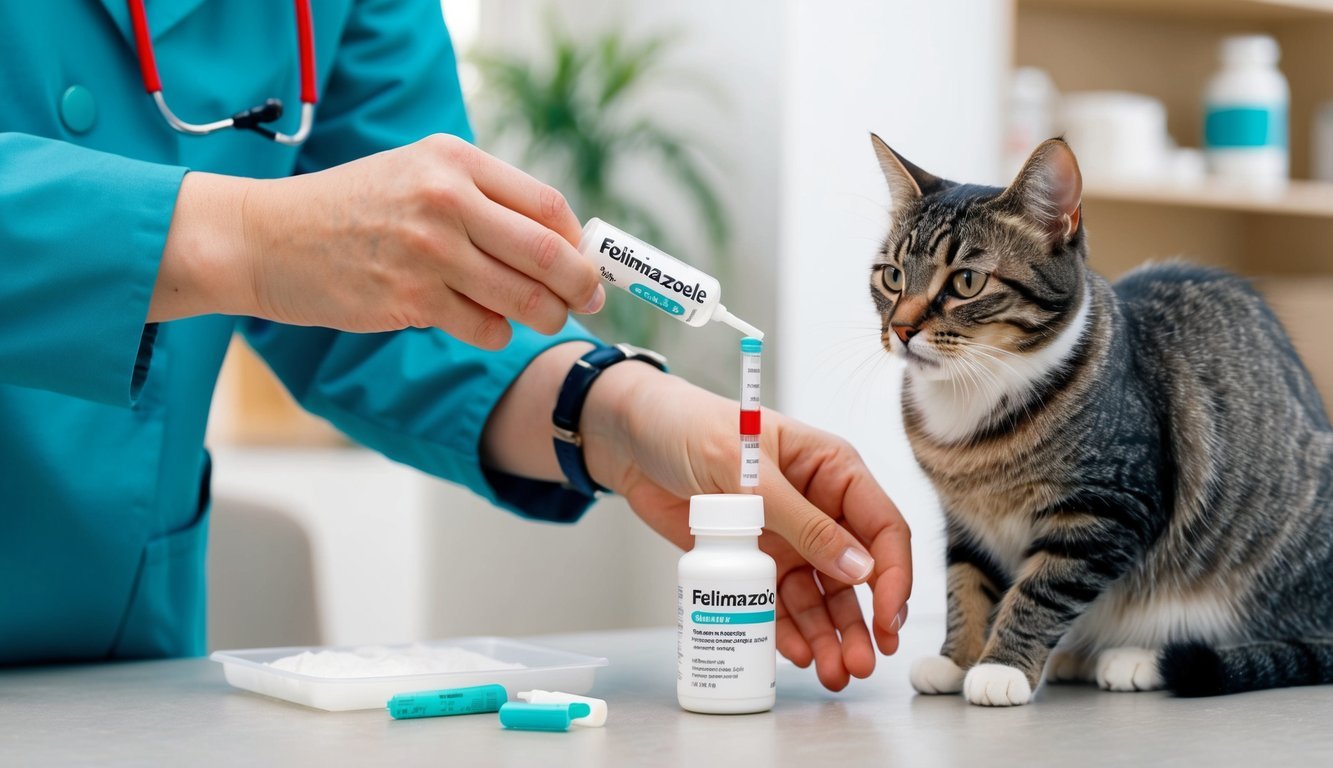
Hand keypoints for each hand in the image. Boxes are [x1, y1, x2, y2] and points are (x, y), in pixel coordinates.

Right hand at [151, 134, 604, 347]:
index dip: (578, 242)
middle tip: (589, 301)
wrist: (269, 238)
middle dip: (580, 286)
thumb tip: (562, 243)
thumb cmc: (355, 208)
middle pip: (548, 254)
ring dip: (544, 316)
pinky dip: (495, 333)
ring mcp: (428, 253)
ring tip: (542, 317)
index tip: (587, 262)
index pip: (548, 206)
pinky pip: (485, 328)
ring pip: (523, 299)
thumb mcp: (419, 173)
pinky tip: (482, 323)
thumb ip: (485, 199)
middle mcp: (446, 200)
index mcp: (455, 161)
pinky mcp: (410, 300)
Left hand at [582, 365, 912, 690]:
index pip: (882, 525)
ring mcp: (787, 538)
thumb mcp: (747, 471)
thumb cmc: (688, 428)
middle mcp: (817, 507)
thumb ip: (802, 521)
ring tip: (832, 673)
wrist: (629, 440)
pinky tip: (796, 654)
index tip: (889, 618)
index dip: (893, 574)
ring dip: (829, 636)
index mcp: (830, 469)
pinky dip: (789, 631)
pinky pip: (778, 603)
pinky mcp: (753, 561)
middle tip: (861, 663)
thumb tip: (859, 568)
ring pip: (820, 596)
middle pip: (855, 573)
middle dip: (861, 621)